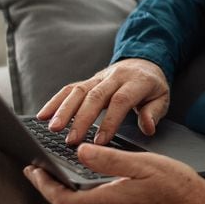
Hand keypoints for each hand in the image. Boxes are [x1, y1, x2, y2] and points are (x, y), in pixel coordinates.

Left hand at [24, 145, 204, 203]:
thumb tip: (81, 151)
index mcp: (108, 203)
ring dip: (61, 192)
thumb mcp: (143, 164)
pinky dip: (78, 195)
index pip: (64, 199)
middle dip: (48, 187)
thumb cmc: (177, 188)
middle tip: (34, 169)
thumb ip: (110, 159)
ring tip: (52, 173)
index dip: (44, 185)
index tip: (33, 168)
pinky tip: (81, 183)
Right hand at [37, 58, 169, 145]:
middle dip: (81, 119)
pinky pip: (69, 88)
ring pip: (78, 91)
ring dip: (63, 109)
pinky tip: (42, 115)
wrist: (144, 62)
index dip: (109, 120)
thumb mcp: (162, 98)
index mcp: (136, 82)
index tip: (100, 142)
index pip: (120, 100)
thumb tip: (147, 127)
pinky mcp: (88, 80)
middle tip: (71, 140)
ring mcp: (99, 77)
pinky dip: (55, 101)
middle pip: (95, 96)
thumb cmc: (152, 86)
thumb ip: (154, 112)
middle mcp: (115, 77)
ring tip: (52, 128)